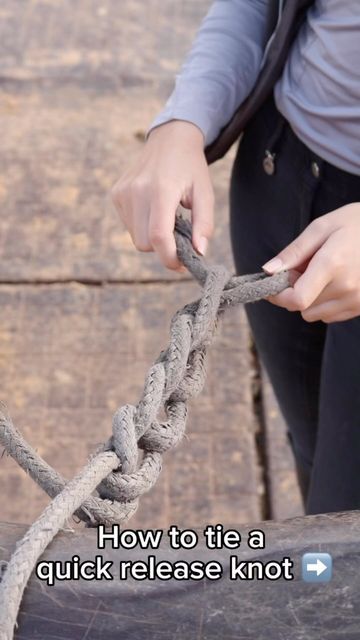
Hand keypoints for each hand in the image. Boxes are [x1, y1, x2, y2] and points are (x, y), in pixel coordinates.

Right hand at [111, 120, 213, 271]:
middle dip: (162, 247)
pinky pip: (129, 225)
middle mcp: (136, 191)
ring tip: (167, 217)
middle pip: (145, 244)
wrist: (170, 139)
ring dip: (152, 237)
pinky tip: (153, 209)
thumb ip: (204, 225)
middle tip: (179, 236)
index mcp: (161, 190)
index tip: (182, 265)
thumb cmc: (191, 168)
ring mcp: (122, 192)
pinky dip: (143, 226)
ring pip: (136, 238)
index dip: (169, 258)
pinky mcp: (116, 194)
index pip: (158, 236)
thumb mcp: (205, 194)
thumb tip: (199, 252)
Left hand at [262, 203, 359, 322]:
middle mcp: (347, 287)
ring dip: (309, 300)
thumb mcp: (322, 227)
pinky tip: (335, 282)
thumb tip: (268, 270)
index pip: (296, 299)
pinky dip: (325, 303)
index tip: (273, 284)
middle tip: (301, 269)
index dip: (278, 296)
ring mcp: (358, 300)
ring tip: (321, 274)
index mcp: (333, 264)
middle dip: (293, 291)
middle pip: (302, 308)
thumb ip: (294, 252)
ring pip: (315, 314)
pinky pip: (331, 316)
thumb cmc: (356, 223)